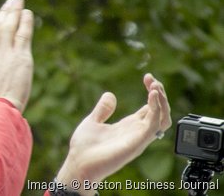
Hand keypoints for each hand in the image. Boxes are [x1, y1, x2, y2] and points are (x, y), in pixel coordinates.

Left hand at [55, 74, 171, 193]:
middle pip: (160, 112)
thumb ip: (103, 110)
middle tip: (152, 80)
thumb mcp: (93, 121)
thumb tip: (110, 94)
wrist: (78, 163)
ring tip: (155, 87)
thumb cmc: (84, 148)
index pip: (150, 108)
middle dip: (160, 94)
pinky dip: (156, 110)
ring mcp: (138, 138)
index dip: (153, 92)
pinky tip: (152, 96)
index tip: (148, 77)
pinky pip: (153, 126)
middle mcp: (137, 131)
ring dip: (162, 102)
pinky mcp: (136, 143)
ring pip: (162, 119)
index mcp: (129, 126)